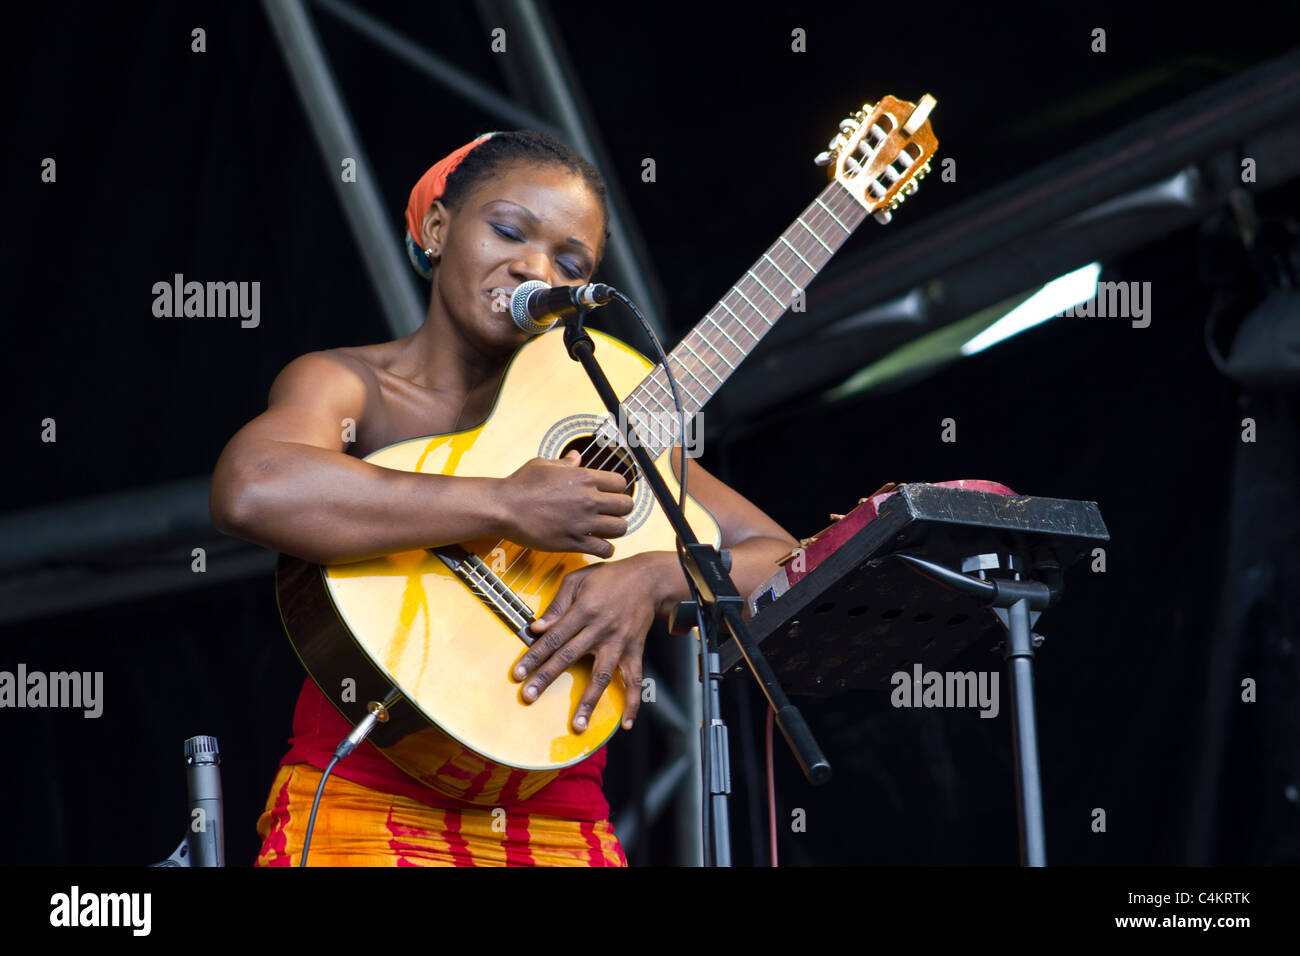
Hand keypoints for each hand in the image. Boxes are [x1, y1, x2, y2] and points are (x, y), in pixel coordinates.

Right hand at [496, 450, 632, 557]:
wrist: (504, 508)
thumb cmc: (520, 485)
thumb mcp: (544, 464)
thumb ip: (565, 463)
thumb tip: (575, 457)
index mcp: (584, 478)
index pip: (621, 483)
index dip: (618, 489)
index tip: (610, 495)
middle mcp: (588, 499)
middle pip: (627, 506)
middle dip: (621, 509)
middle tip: (611, 513)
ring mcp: (582, 522)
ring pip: (620, 528)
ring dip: (615, 530)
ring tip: (605, 530)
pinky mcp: (573, 542)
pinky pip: (604, 549)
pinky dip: (605, 549)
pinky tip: (598, 546)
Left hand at [512, 554, 664, 732]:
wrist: (648, 579)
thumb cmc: (608, 578)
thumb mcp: (578, 580)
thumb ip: (557, 604)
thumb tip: (537, 627)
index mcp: (584, 611)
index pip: (553, 637)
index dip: (534, 656)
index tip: (517, 674)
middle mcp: (600, 629)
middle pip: (569, 657)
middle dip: (547, 678)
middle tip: (529, 696)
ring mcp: (619, 643)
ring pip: (602, 675)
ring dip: (589, 701)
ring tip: (578, 725)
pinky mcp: (635, 651)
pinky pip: (635, 680)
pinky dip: (633, 702)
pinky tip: (626, 723)